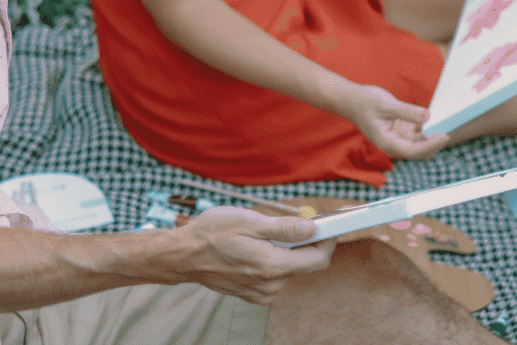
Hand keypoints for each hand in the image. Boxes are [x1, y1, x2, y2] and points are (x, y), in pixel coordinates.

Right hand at [167, 207, 334, 304]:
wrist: (183, 256)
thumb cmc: (211, 234)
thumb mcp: (249, 221)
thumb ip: (284, 228)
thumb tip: (313, 228)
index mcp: (272, 266)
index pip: (318, 259)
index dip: (329, 240)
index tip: (333, 224)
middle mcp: (270, 285)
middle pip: (305, 263)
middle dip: (306, 242)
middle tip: (299, 221)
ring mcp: (261, 292)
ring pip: (289, 269)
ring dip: (287, 251)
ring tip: (265, 234)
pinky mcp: (253, 294)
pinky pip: (275, 276)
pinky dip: (274, 260)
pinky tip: (257, 248)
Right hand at [342, 84, 450, 159]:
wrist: (351, 100)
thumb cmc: (364, 103)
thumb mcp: (385, 105)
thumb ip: (407, 111)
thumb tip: (427, 116)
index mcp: (388, 143)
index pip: (414, 151)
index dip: (431, 145)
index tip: (444, 136)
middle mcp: (395, 144)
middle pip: (421, 151)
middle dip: (436, 143)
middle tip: (451, 128)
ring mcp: (399, 137)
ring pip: (422, 142)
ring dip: (433, 134)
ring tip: (448, 121)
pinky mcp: (402, 129)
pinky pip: (419, 132)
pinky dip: (428, 126)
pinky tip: (436, 116)